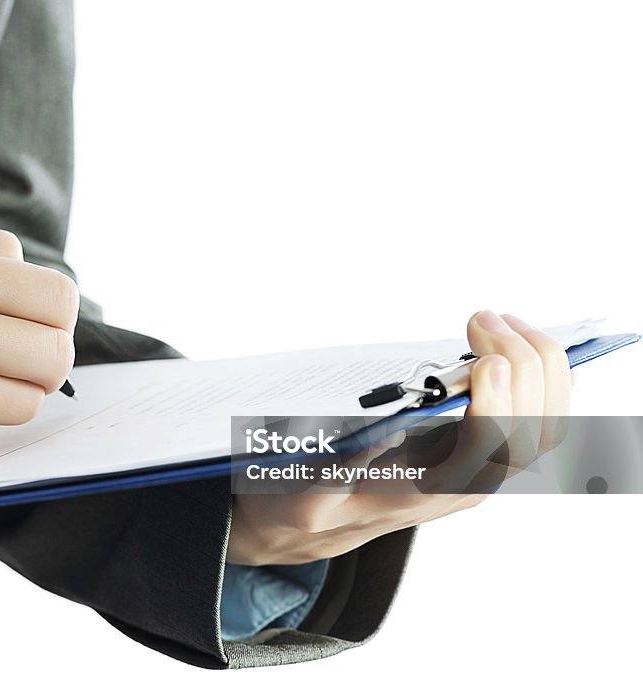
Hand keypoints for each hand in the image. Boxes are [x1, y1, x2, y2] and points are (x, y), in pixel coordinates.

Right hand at [227, 311, 571, 564]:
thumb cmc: (305, 502)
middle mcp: (463, 486)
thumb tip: (367, 439)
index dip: (497, 408)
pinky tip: (511, 343)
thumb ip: (325, 479)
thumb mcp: (298, 496)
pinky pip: (538, 419)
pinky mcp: (485, 451)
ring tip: (499, 324)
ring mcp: (481, 471)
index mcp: (420, 495)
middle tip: (484, 321)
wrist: (316, 522)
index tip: (485, 360)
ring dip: (540, 369)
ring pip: (545, 427)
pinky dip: (540, 377)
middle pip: (530, 435)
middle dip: (524, 369)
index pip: (483, 458)